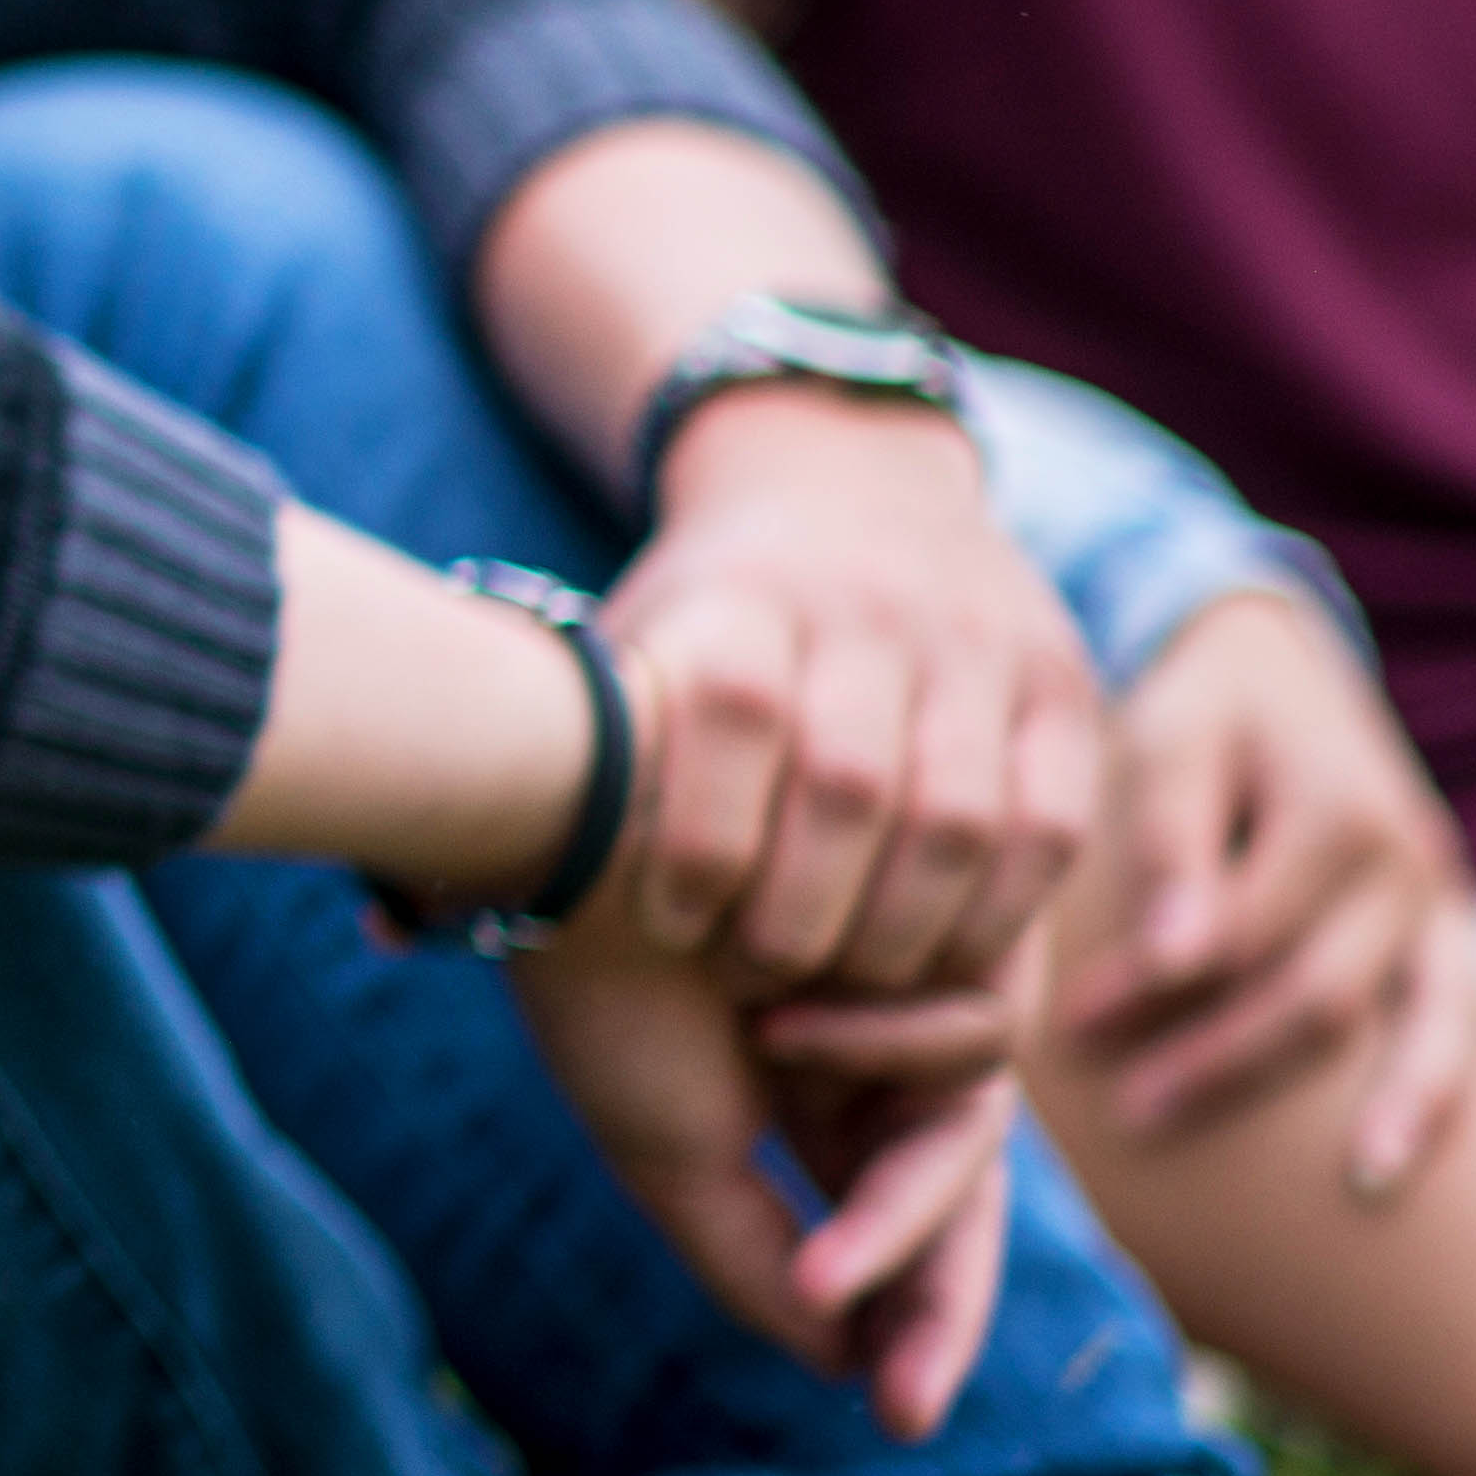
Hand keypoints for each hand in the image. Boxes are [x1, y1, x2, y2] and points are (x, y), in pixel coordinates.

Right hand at [508, 900, 1022, 1440]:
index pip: (884, 1223)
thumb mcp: (675, 1158)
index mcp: (793, 1092)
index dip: (906, 1321)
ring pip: (968, 1136)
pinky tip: (783, 1023)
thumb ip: (761, 1264)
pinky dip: (891, 1050)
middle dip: (935, 1299)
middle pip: (949, 1194)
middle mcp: (862, 1045)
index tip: (893, 1418)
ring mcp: (904, 986)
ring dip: (894, 1192)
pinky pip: (983, 1044)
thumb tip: (848, 1362)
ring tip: (815, 1236)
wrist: (583, 822)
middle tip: (907, 1401)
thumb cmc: (606, 985)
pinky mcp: (949, 927)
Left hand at [598, 393, 1102, 997]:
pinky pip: (1046, 825)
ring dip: (902, 933)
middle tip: (762, 992)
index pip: (726, 709)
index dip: (697, 837)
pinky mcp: (1062, 686)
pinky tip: (942, 963)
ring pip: (958, 817)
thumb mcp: (624, 651)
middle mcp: (866, 609)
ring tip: (848, 995)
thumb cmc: (704, 621)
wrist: (847, 480)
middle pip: (848, 783)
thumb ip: (561, 770)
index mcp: (736, 595)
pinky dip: (996, 913)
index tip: (665, 927)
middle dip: (802, 913)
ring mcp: (977, 644)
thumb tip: (413, 926)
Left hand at [1072, 589, 1475, 1191]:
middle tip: (1117, 1106)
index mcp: (1334, 805)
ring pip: (1374, 1020)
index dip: (1148, 983)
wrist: (1283, 672)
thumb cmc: (1205, 709)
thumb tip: (1177, 952)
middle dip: (1208, 1053)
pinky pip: (1456, 1032)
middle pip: (1307, 987)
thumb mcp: (1172, 732)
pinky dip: (1423, 1104)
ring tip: (1187, 1130)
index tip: (1063, 1024)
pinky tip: (1371, 1177)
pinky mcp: (1447, 935)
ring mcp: (1434, 903)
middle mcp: (1401, 858)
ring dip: (1281, 1080)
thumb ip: (1169, 833)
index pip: (1238, 925)